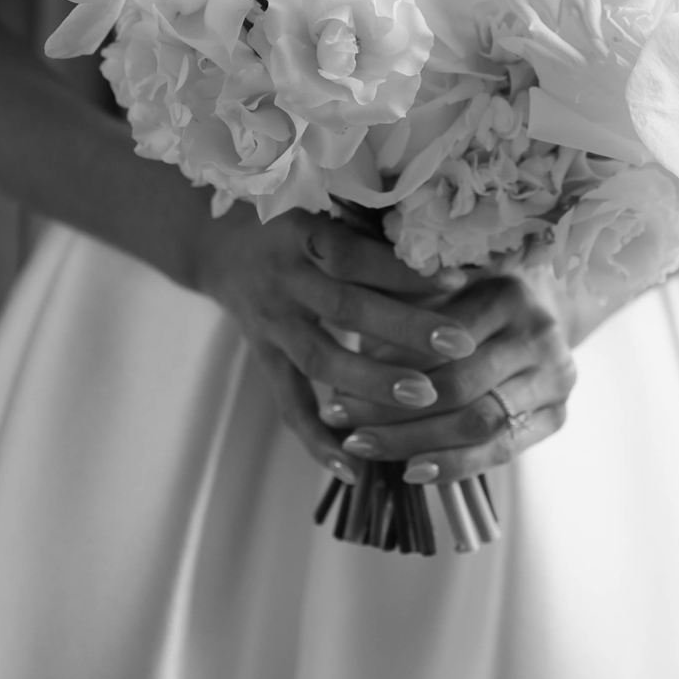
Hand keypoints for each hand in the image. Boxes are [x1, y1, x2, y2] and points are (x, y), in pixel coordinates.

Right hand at [193, 202, 477, 478]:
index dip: (402, 271)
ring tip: (425, 398)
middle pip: (345, 308)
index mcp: (302, 235)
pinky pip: (289, 404)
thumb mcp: (324, 210)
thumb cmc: (295, 223)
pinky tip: (353, 468)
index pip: (354, 256)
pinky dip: (318, 440)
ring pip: (321, 360)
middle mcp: (284, 280)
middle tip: (460, 346)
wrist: (218, 246)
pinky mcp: (264, 359)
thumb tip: (447, 246)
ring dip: (372, 383)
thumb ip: (373, 230)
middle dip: (405, 329)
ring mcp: (271, 324)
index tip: (456, 283)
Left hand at [327, 270, 577, 485]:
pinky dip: (454, 465)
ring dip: (414, 441)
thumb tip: (349, 361)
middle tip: (341, 421)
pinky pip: (501, 450)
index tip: (337, 383)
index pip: (438, 340)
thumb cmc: (469, 301)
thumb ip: (402, 309)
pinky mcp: (558, 415)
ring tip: (364, 447)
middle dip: (392, 409)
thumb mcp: (437, 290)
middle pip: (457, 385)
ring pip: (477, 423)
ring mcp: (555, 377)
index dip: (386, 365)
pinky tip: (412, 471)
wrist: (542, 314)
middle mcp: (539, 334)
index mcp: (507, 293)